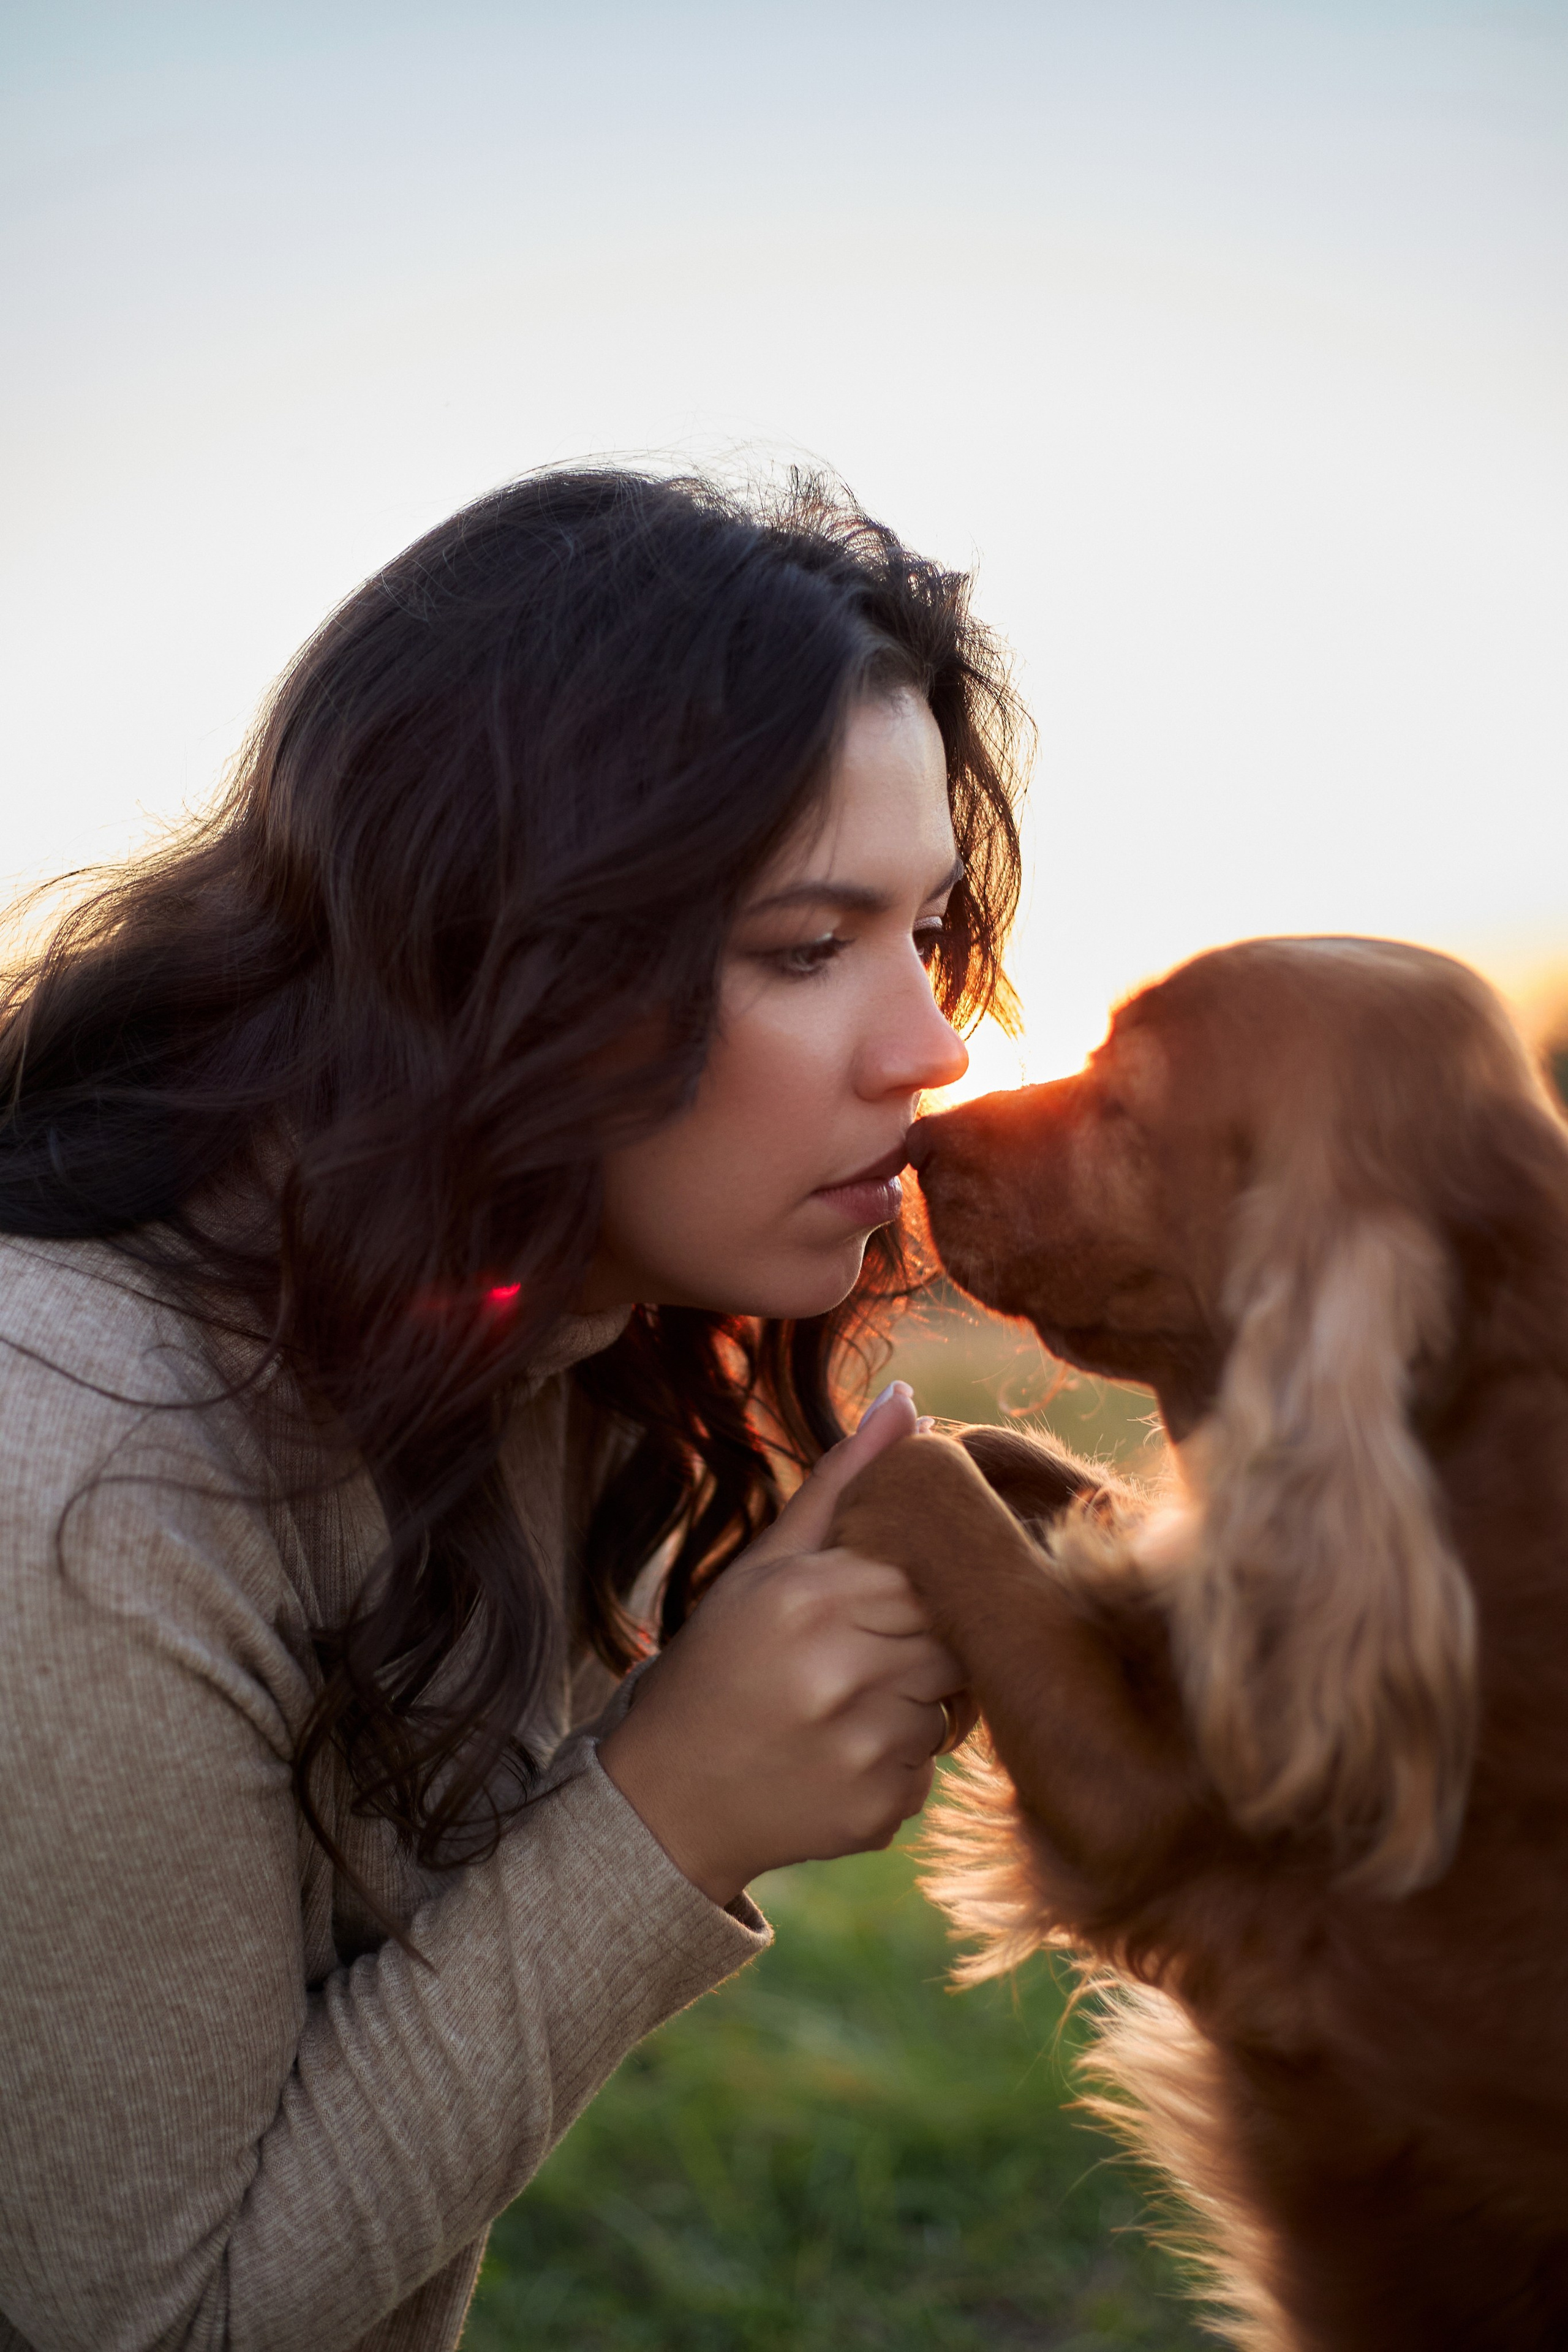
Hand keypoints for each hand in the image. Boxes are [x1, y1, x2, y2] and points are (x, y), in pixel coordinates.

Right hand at [599, 1384, 973, 1906]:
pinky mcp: (879, 1811)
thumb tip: (910, 1401)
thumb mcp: (766, 1566)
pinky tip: (835, 1760)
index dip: (910, 1590)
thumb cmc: (720, 1663)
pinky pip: (930, 1771)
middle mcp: (841, 1670)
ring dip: (911, 1708)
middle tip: (861, 1660)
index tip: (873, 1607)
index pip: (929, 1572)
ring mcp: (863, 1748)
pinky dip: (897, 1765)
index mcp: (812, 1596)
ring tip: (840, 1711)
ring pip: (949, 1708)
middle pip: (952, 1639)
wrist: (665, 1801)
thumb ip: (841, 1482)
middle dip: (919, 1648)